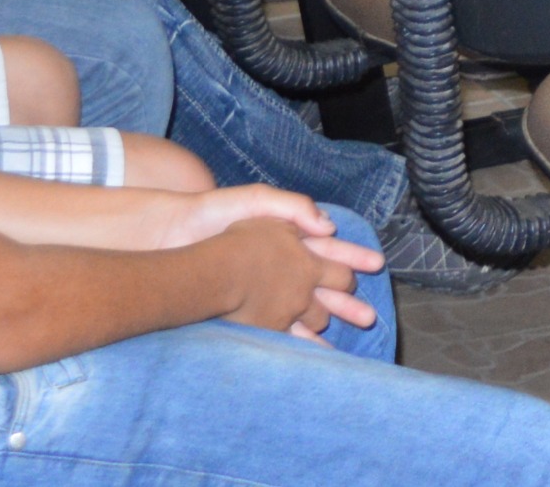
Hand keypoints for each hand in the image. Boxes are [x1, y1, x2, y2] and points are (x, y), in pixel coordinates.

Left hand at [166, 186, 382, 339]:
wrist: (174, 236)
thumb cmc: (214, 213)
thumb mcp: (257, 200)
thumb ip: (294, 207)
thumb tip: (329, 227)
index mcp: (288, 237)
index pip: (330, 249)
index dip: (354, 257)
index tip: (376, 265)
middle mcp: (282, 264)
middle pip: (326, 284)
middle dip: (348, 298)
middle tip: (369, 314)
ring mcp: (266, 288)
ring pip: (309, 309)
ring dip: (331, 320)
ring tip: (352, 333)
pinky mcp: (248, 308)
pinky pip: (282, 327)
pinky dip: (300, 339)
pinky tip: (313, 350)